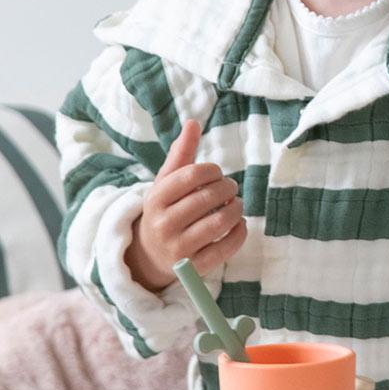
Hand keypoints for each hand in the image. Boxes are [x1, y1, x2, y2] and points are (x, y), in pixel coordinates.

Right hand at [124, 119, 246, 291]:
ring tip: (235, 204)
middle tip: (231, 188)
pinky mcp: (193, 267)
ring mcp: (178, 248)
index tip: (217, 173)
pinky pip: (224, 250)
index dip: (212, 170)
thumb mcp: (166, 182)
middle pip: (206, 199)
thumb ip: (181, 153)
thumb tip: (193, 122)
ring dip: (235, 209)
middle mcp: (163, 224)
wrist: (149, 253)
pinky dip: (239, 234)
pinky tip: (239, 223)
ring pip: (217, 224)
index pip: (190, 176)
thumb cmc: (166, 208)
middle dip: (227, 188)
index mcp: (155, 198)